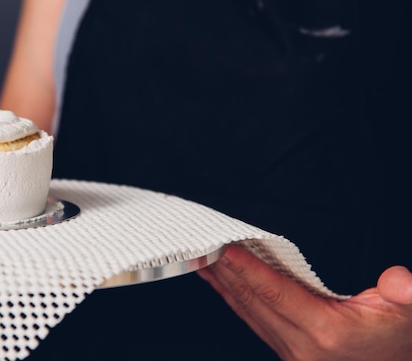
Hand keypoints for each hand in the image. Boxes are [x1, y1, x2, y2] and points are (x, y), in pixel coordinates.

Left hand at [198, 245, 411, 360]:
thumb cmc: (397, 337)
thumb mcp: (408, 311)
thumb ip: (405, 293)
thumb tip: (400, 280)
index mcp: (327, 332)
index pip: (275, 292)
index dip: (247, 269)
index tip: (224, 249)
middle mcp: (302, 345)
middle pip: (252, 301)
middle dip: (225, 271)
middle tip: (203, 245)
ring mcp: (291, 351)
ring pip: (247, 312)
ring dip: (223, 284)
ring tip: (202, 259)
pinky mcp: (287, 350)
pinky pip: (252, 320)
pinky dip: (234, 298)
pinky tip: (222, 282)